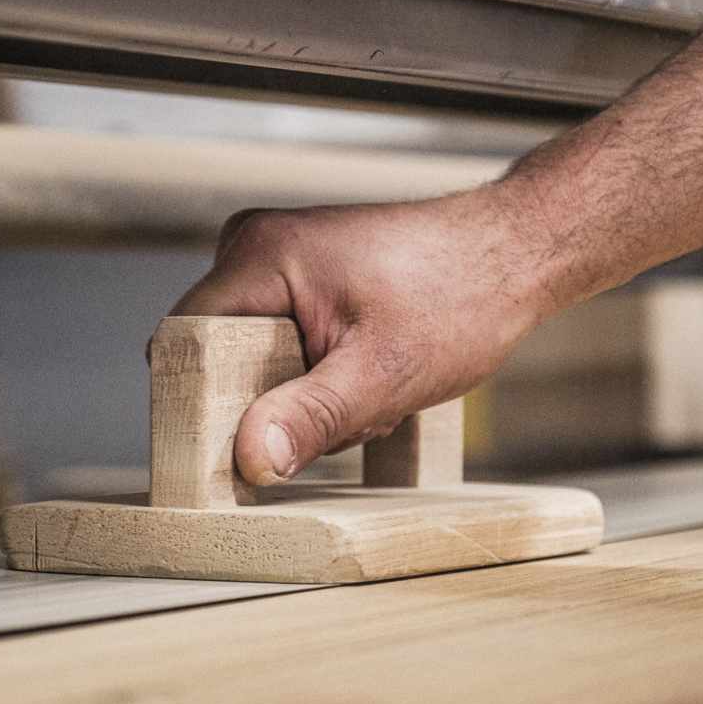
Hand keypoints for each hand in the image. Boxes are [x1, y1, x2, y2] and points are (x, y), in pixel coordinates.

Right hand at [171, 181, 563, 485]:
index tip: (244, 444)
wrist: (517, 254)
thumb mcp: (384, 373)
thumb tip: (252, 455)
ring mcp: (280, 265)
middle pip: (224, 362)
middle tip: (346, 399)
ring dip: (312, 396)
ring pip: (259, 366)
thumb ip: (311, 415)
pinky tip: (371, 371)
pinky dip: (326, 378)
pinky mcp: (304, 285)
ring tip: (371, 381)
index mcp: (262, 254)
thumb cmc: (464, 291)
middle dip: (281, 403)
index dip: (205, 405)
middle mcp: (258, 249)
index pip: (185, 344)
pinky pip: (286, 353)